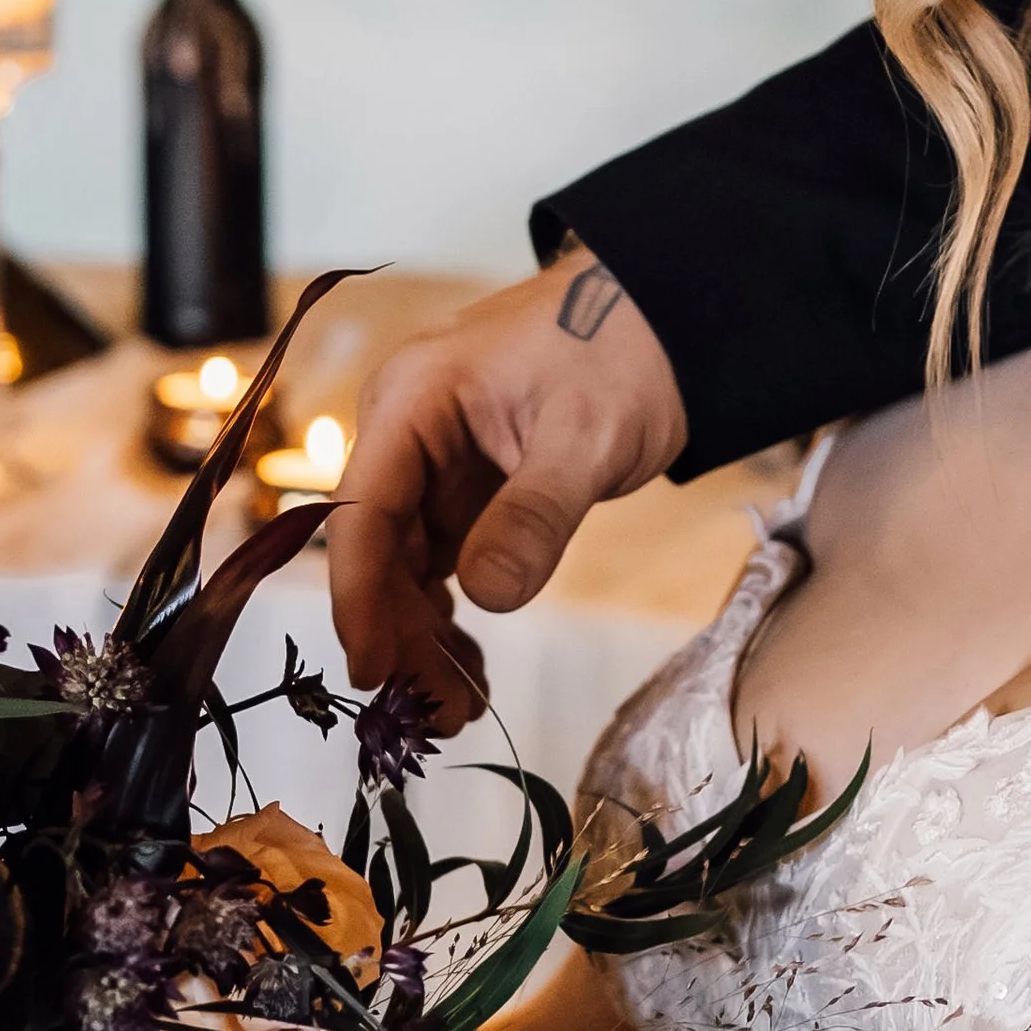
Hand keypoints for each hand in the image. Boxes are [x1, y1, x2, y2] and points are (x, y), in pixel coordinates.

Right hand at [326, 251, 687, 731]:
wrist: (670, 315)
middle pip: (378, 550)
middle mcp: (404, 433)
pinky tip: (470, 663)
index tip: (373, 671)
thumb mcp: (587, 436)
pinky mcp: (466, 488)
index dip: (360, 597)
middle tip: (441, 714)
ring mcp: (432, 463)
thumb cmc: (625, 351)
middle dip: (401, 634)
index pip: (361, 512)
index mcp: (410, 403)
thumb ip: (535, 515)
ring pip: (406, 565)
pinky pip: (441, 560)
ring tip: (459, 708)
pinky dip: (452, 612)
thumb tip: (483, 596)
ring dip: (423, 634)